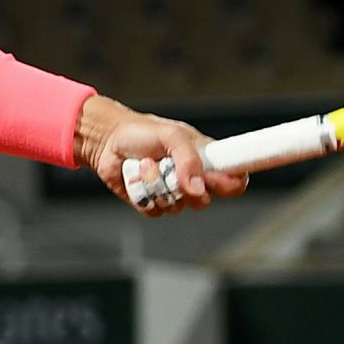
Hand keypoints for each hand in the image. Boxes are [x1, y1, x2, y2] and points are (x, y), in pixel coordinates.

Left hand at [77, 97, 247, 217]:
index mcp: (206, 159)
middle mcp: (192, 179)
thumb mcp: (171, 135)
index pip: (234, 177)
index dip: (233, 183)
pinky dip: (143, 195)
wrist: (108, 141)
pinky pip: (155, 211)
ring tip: (146, 164)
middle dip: (184, 187)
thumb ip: (188, 159)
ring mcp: (172, 193)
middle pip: (204, 200)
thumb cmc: (142, 132)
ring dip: (157, 185)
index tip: (218, 180)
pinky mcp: (152, 203)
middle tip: (169, 168)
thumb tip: (198, 188)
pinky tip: (137, 177)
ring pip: (176, 207)